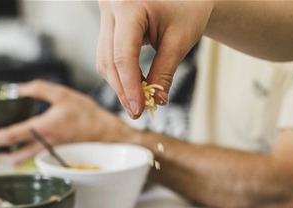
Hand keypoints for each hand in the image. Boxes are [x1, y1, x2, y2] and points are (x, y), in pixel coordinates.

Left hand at [0, 80, 128, 164]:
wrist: (110, 135)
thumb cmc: (89, 115)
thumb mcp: (63, 94)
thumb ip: (38, 89)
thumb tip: (17, 89)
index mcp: (45, 128)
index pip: (12, 135)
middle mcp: (46, 145)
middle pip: (14, 156)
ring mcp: (51, 154)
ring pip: (24, 161)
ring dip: (10, 156)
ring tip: (1, 148)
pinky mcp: (57, 157)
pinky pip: (36, 159)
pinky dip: (25, 155)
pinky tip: (22, 147)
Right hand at [96, 1, 211, 117]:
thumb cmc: (188, 8)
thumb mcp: (180, 41)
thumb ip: (165, 71)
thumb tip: (156, 102)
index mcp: (128, 5)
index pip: (123, 55)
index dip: (130, 87)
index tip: (139, 109)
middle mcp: (111, 6)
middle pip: (109, 59)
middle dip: (123, 89)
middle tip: (137, 112)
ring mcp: (106, 11)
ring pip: (105, 58)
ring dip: (120, 83)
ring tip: (138, 102)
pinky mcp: (109, 20)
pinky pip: (108, 52)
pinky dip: (121, 71)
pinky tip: (135, 86)